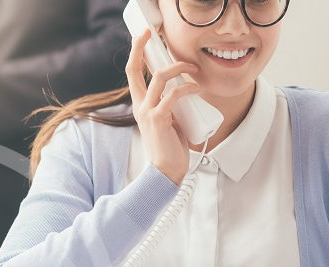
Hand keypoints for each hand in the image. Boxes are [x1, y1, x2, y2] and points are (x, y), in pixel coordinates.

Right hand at [125, 29, 200, 185]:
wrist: (166, 171)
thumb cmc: (170, 148)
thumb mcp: (169, 120)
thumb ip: (171, 105)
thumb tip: (184, 90)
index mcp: (140, 105)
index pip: (133, 73)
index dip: (136, 52)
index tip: (143, 37)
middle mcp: (140, 106)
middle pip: (134, 69)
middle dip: (141, 47)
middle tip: (151, 34)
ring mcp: (148, 111)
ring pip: (159, 77)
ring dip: (178, 68)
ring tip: (193, 69)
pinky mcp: (159, 119)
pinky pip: (173, 95)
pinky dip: (187, 88)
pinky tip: (196, 88)